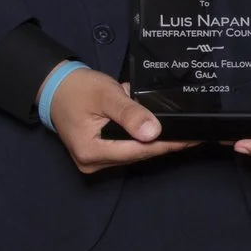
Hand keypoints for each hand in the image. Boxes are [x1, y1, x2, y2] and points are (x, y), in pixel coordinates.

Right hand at [48, 67, 193, 172]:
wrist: (57, 88)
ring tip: (180, 130)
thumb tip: (153, 132)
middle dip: (164, 143)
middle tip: (193, 133)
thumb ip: (130, 113)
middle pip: (138, 154)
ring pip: (134, 153)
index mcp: (91, 151)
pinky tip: (159, 131)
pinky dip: (141, 140)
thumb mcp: (107, 95)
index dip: (167, 144)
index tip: (191, 139)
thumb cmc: (79, 89)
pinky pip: (127, 149)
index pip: (138, 150)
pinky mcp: (99, 155)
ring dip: (154, 142)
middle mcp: (93, 162)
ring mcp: (95, 161)